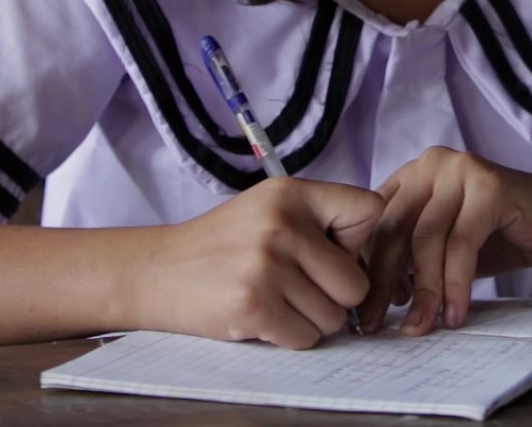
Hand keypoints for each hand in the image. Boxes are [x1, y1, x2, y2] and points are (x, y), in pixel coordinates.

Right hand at [137, 177, 382, 348]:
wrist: (153, 272)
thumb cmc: (222, 246)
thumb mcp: (269, 210)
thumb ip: (320, 222)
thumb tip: (378, 255)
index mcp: (292, 193)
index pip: (370, 211)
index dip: (358, 241)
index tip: (329, 251)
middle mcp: (282, 224)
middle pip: (357, 281)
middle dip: (335, 296)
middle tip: (298, 288)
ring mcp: (266, 265)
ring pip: (334, 316)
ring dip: (310, 320)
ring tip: (275, 300)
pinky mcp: (253, 305)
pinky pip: (306, 337)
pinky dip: (289, 337)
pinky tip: (261, 317)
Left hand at [358, 147, 531, 336]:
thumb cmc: (506, 236)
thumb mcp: (447, 247)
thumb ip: (411, 258)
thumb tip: (370, 299)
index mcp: (415, 174)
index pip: (374, 223)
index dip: (365, 268)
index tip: (362, 312)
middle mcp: (432, 163)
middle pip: (393, 230)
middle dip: (382, 284)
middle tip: (377, 325)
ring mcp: (461, 169)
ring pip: (425, 240)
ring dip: (423, 292)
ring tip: (423, 326)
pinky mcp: (489, 185)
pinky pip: (460, 244)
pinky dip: (455, 284)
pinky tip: (456, 313)